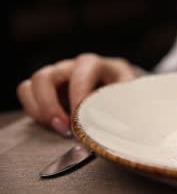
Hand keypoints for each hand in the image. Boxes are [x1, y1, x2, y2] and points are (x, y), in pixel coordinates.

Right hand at [16, 53, 142, 136]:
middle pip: (47, 75)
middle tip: (65, 128)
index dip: (78, 94)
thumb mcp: (131, 96)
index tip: (80, 120)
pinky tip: (53, 125)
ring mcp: (58, 76)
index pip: (82, 69)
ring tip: (59, 129)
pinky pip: (28, 94)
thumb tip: (122, 122)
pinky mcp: (48, 89)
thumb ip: (126, 105)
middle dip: (51, 106)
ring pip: (32, 84)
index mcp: (97, 64)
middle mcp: (73, 66)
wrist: (122, 94)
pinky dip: (35, 111)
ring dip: (40, 110)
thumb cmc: (126, 95)